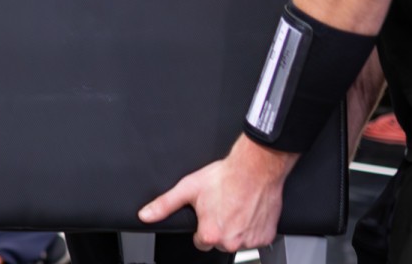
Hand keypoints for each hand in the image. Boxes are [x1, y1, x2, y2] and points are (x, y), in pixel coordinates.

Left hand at [139, 136, 294, 252]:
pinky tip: (249, 211)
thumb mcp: (187, 188)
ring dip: (237, 228)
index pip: (201, 242)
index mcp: (210, 234)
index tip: (207, 215)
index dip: (202, 228)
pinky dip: (253, 228)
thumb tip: (145, 215)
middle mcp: (231, 242)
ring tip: (235, 207)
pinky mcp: (265, 237)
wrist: (255, 169)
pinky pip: (256, 238)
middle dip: (220, 228)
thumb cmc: (224, 177)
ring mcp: (250, 241)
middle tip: (222, 207)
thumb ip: (164, 205)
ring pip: (238, 240)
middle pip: (220, 242)